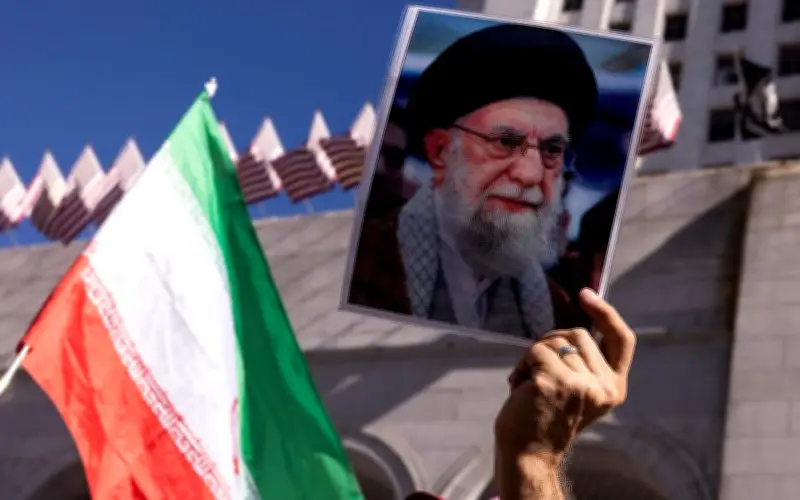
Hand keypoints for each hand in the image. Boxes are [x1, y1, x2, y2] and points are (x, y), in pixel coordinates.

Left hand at [494, 288, 635, 463]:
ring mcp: (582, 385)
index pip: (622, 340)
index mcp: (614, 387)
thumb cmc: (545, 418)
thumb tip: (578, 325)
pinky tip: (520, 388)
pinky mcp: (558, 382)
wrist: (528, 454)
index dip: (607, 313)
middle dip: (552, 344)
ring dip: (533, 357)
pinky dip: (521, 365)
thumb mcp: (576, 389)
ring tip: (529, 385)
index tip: (586, 294)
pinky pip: (535, 351)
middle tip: (537, 371)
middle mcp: (605, 387)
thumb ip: (583, 362)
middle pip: (578, 334)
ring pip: (554, 341)